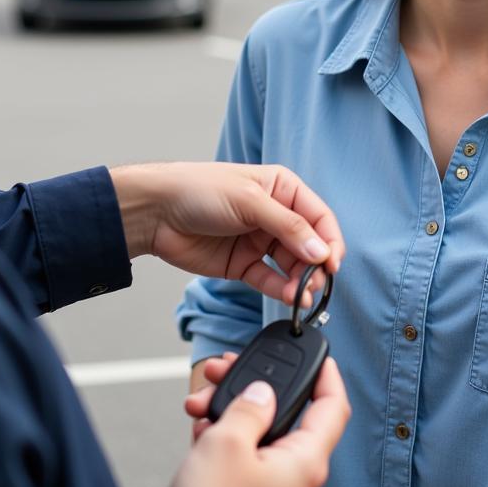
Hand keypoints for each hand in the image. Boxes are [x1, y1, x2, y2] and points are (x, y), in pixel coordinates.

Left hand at [110, 162, 343, 304]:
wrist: (155, 211)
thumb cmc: (197, 190)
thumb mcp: (248, 201)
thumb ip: (287, 227)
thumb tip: (320, 251)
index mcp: (281, 188)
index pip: (318, 216)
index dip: (329, 240)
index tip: (332, 263)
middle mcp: (274, 214)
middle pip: (308, 245)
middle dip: (316, 266)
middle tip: (316, 283)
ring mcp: (258, 240)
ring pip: (292, 266)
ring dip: (301, 282)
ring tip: (302, 295)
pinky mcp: (243, 264)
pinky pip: (270, 280)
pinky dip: (282, 290)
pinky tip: (289, 298)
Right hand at [165, 356, 350, 486]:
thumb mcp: (225, 445)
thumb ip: (248, 408)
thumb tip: (262, 393)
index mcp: (306, 463)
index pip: (333, 408)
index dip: (328, 376)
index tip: (321, 355)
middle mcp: (302, 486)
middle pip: (287, 421)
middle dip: (251, 394)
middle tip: (221, 376)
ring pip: (263, 445)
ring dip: (232, 421)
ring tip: (199, 414)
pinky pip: (252, 471)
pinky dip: (230, 451)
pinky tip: (202, 442)